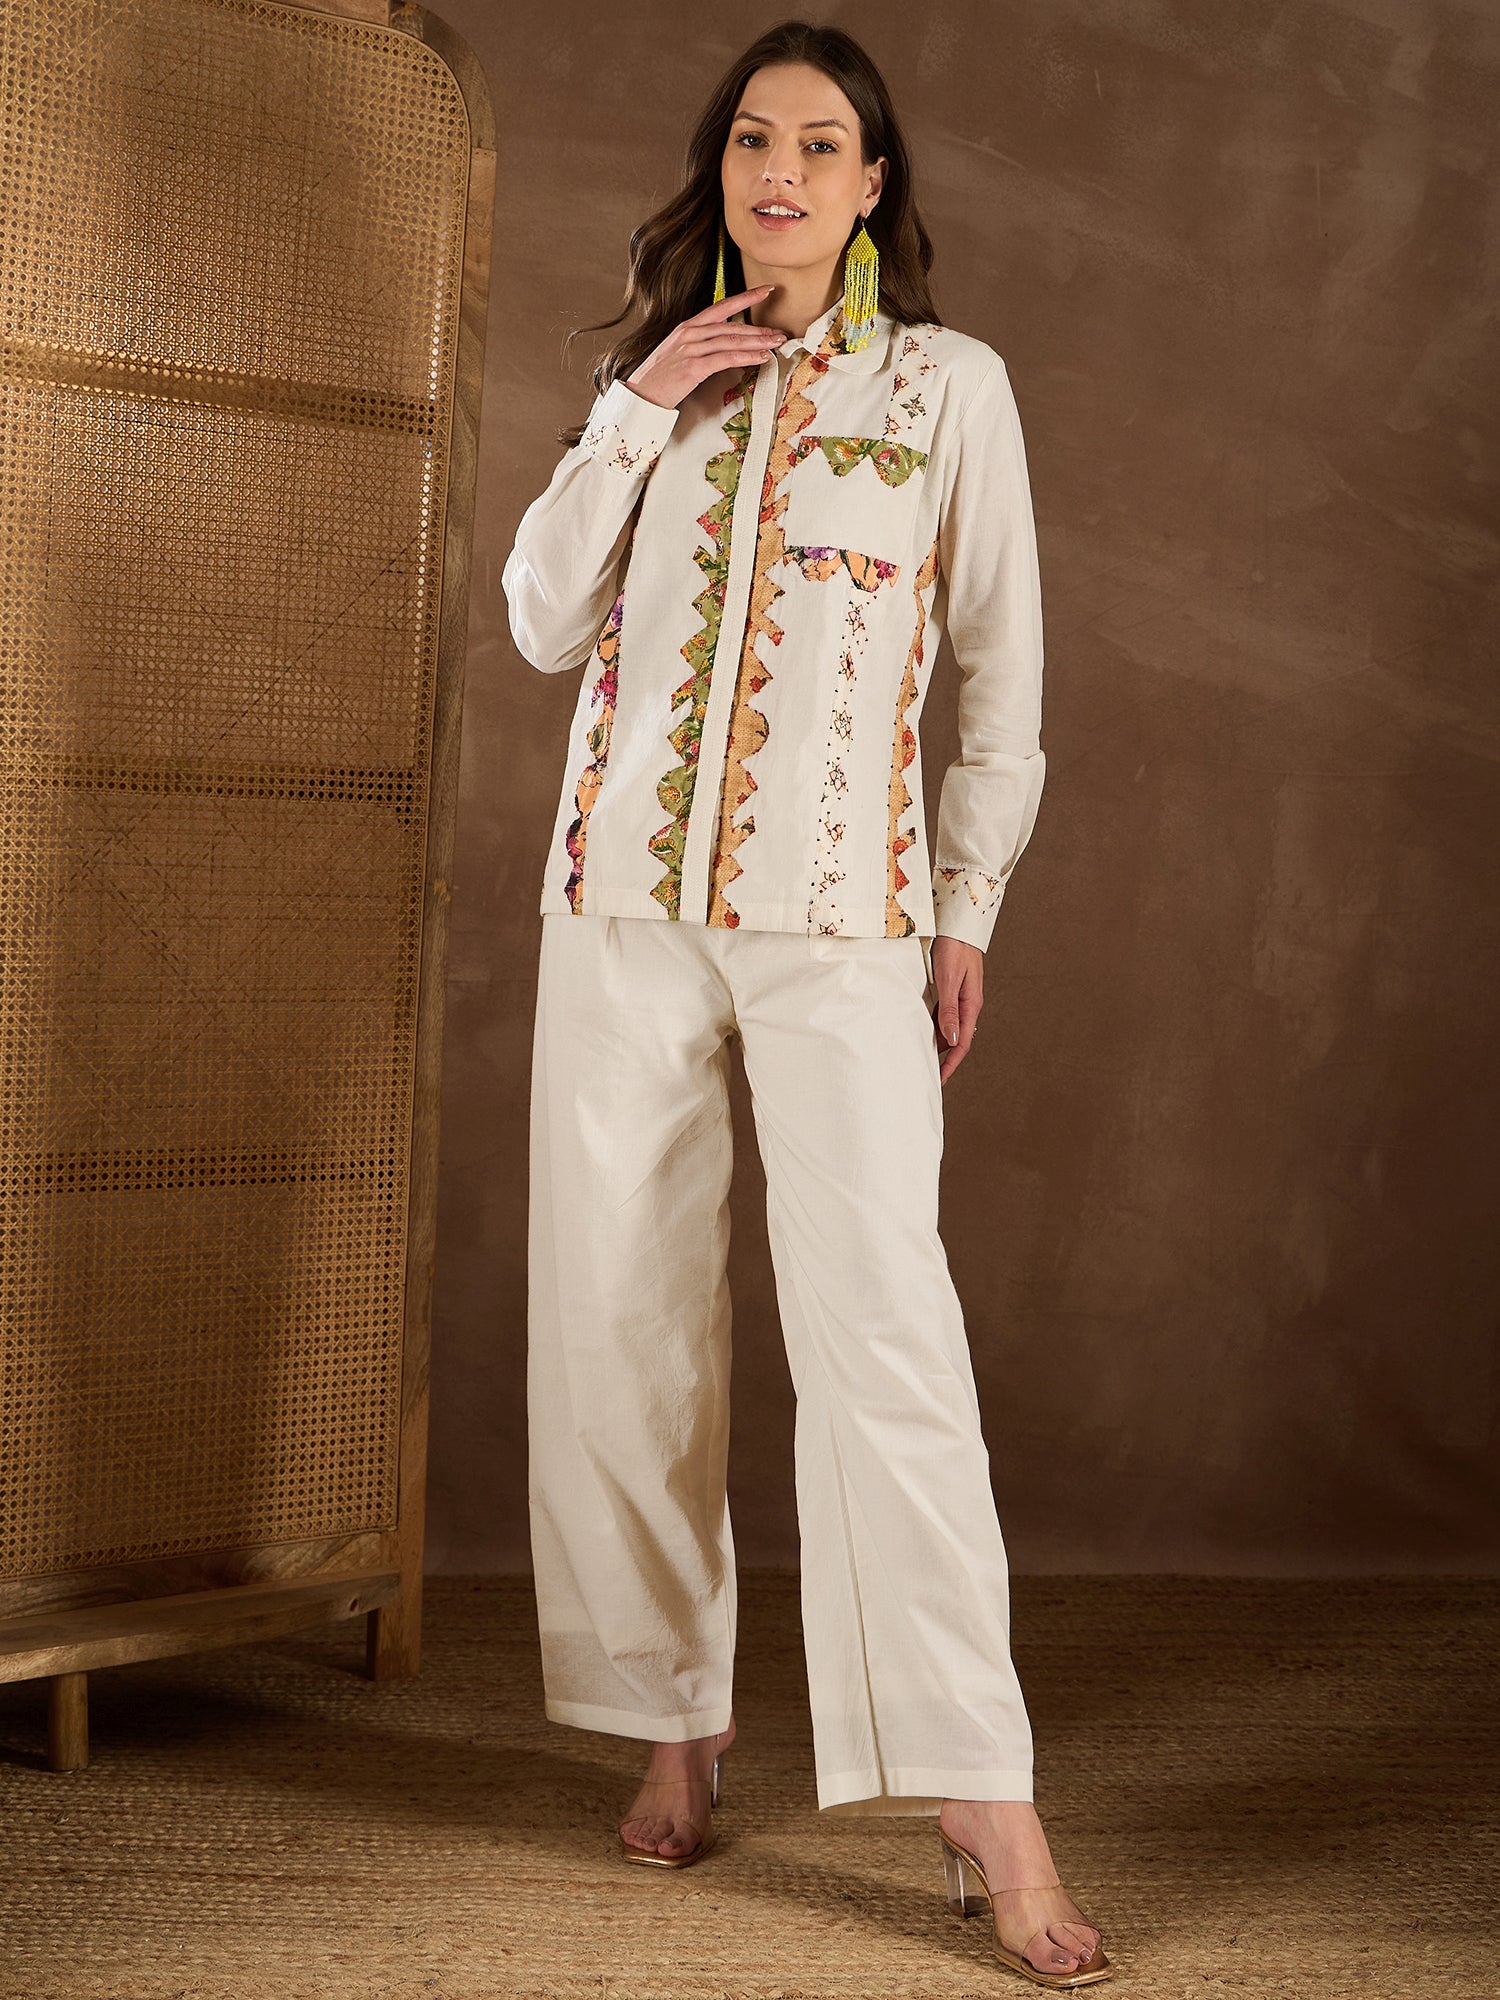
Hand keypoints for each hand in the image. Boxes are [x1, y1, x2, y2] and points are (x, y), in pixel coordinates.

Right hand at [624, 285, 787, 409]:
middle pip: (731, 325)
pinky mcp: (693, 367)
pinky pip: (725, 358)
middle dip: (759, 327)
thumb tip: (724, 347)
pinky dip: (746, 356)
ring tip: (776, 343)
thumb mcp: (678, 354)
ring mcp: (691, 349)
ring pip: (731, 340)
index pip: (721, 306)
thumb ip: (699, 346)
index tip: (766, 289)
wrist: (640, 397)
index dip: (746, 297)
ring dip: (758, 342)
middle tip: (780, 331)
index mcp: (687, 327)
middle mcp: (690, 333)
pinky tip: (761, 357)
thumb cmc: (659, 380)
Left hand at [930, 936, 983, 1082]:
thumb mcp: (949, 979)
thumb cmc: (954, 948)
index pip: (963, 1042)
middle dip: (946, 1058)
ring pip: (951, 1027)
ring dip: (940, 1043)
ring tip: (924, 1056)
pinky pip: (945, 1014)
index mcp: (971, 1004)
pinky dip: (936, 1026)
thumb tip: (953, 1039)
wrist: (958, 926)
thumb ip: (950, 1009)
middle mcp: (968, 1004)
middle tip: (929, 1074)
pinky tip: (925, 1030)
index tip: (940, 1079)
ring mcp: (961, 997)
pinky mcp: (953, 989)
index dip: (951, 1064)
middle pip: (958, 1039)